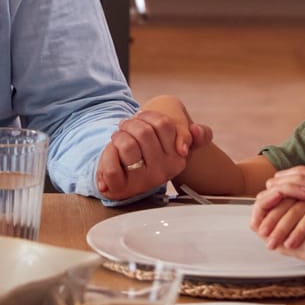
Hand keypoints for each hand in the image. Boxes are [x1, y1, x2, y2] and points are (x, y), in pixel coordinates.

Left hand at [95, 107, 209, 198]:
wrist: (123, 176)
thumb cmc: (147, 153)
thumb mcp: (172, 140)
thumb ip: (197, 135)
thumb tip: (196, 131)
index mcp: (177, 158)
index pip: (164, 124)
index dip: (147, 116)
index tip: (142, 118)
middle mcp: (164, 171)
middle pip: (143, 132)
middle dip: (129, 124)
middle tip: (125, 127)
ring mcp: (144, 181)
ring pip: (127, 145)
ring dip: (117, 136)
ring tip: (118, 139)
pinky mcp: (123, 188)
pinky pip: (112, 166)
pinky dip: (107, 155)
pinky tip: (111, 154)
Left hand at [252, 166, 304, 248]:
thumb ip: (289, 202)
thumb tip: (271, 215)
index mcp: (301, 191)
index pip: (282, 205)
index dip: (271, 219)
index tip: (261, 234)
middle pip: (293, 211)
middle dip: (280, 228)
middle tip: (270, 242)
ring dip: (300, 230)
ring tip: (290, 244)